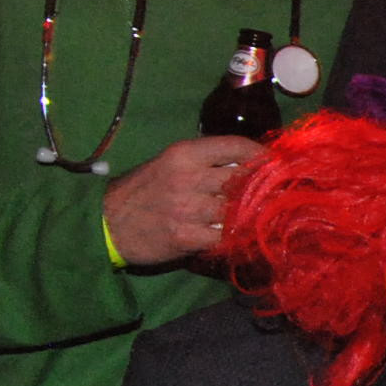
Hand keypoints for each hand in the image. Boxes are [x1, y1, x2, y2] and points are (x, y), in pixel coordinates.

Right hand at [105, 137, 263, 268]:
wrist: (106, 223)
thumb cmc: (144, 190)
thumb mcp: (171, 164)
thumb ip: (208, 162)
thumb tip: (252, 164)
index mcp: (185, 154)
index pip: (237, 148)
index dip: (263, 157)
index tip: (277, 165)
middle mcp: (189, 178)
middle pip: (245, 180)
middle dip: (265, 189)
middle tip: (278, 194)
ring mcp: (189, 209)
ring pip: (240, 209)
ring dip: (253, 215)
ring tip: (261, 217)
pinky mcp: (188, 237)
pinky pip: (227, 237)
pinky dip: (237, 237)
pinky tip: (240, 236)